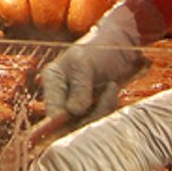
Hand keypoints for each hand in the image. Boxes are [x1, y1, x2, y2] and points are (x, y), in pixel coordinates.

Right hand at [42, 0, 151, 121]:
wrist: (120, 47)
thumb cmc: (98, 49)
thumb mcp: (84, 63)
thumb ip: (79, 87)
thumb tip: (74, 111)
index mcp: (52, 81)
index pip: (51, 110)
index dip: (63, 120)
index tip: (79, 114)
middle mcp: (61, 96)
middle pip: (68, 123)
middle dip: (89, 114)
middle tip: (106, 95)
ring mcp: (77, 105)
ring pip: (86, 123)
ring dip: (102, 109)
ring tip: (111, 87)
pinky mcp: (92, 110)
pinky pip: (98, 119)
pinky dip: (107, 107)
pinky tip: (112, 90)